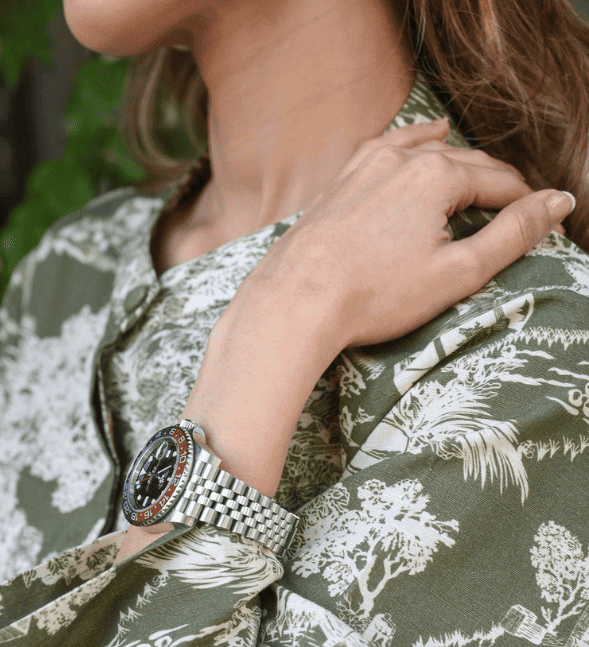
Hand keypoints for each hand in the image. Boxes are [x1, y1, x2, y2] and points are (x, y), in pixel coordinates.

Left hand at [235, 117, 573, 352]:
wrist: (297, 302)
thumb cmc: (374, 295)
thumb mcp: (457, 272)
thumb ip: (512, 236)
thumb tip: (556, 203)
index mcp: (437, 176)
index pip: (498, 184)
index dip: (524, 205)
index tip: (540, 223)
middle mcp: (402, 159)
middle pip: (465, 164)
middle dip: (494, 184)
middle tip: (516, 206)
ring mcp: (365, 166)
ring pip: (426, 150)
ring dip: (457, 158)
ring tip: (480, 166)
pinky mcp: (340, 182)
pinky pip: (387, 148)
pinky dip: (413, 141)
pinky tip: (422, 137)